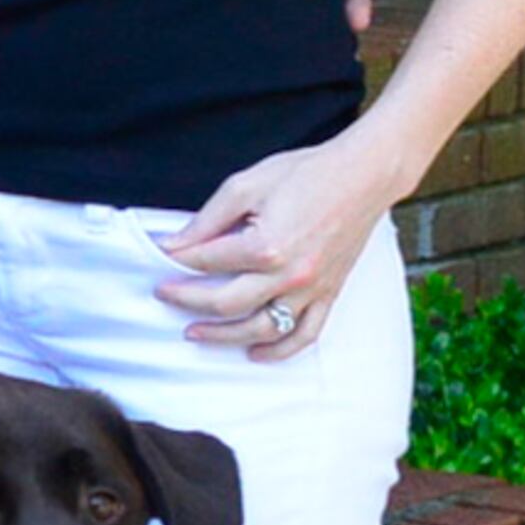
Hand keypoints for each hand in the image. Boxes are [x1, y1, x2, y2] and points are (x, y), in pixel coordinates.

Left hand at [156, 132, 405, 359]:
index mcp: (265, 244)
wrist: (363, 175)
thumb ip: (209, 219)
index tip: (161, 258)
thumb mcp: (247, 184)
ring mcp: (311, 289)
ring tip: (195, 333)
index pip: (207, 262)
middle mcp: (289, 274)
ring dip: (224, 337)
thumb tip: (175, 243)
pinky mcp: (330, 294)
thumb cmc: (307, 173)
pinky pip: (304, 335)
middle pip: (227, 303)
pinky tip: (254, 352)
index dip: (178, 261)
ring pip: (261, 329)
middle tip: (165, 297)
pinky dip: (279, 351)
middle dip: (189, 302)